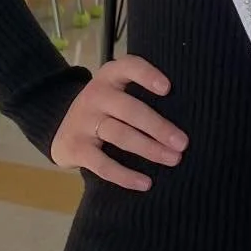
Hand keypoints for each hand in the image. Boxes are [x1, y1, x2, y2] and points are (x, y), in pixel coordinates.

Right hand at [50, 56, 187, 191]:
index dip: (147, 76)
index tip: (168, 89)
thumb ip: (142, 94)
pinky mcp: (75, 147)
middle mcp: (95, 94)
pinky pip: (103, 164)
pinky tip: (145, 183)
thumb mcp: (117, 91)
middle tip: (182, 143)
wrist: (62, 130)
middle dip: (158, 127)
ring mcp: (83, 121)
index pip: (128, 67)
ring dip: (149, 148)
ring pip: (120, 135)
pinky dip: (125, 175)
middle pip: (129, 109)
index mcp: (110, 76)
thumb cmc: (106, 110)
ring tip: (173, 159)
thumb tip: (188, 114)